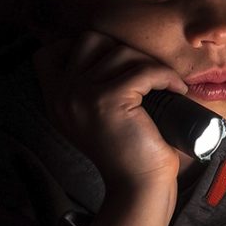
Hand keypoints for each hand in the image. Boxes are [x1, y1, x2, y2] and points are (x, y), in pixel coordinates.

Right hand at [33, 31, 190, 225]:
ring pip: (120, 52)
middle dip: (121, 49)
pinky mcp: (109, 100)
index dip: (81, 46)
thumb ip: (85, 88)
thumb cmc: (125, 150)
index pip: (50, 51)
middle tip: (142, 73)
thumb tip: (108, 49)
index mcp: (53, 98)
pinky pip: (144, 70)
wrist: (137, 186)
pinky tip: (175, 89)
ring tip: (162, 83)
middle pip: (90, 40)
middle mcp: (61, 95)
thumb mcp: (90, 117)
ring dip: (148, 63)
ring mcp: (82, 95)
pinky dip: (165, 75)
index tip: (111, 62)